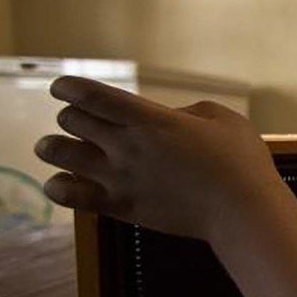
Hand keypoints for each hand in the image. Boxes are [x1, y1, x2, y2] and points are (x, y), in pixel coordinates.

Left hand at [35, 76, 283, 241]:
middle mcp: (127, 145)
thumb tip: (166, 118)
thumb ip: (187, 111)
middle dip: (71, 117)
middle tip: (81, 122)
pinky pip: (68, 195)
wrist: (243, 210)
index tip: (62, 88)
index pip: (90, 96)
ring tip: (57, 148)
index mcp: (150, 119)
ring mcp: (120, 177)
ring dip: (53, 147)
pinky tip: (64, 183)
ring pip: (58, 154)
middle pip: (70, 121)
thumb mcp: (222, 118)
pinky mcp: (120, 206)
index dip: (67, 87)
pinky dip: (58, 186)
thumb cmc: (241, 161)